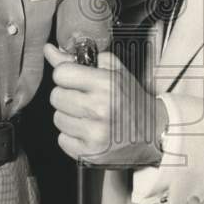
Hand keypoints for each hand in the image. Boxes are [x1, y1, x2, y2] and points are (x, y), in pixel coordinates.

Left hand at [44, 43, 163, 166]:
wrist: (153, 133)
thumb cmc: (131, 100)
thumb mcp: (113, 71)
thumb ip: (80, 58)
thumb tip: (50, 50)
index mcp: (107, 84)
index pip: (61, 74)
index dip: (67, 76)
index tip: (76, 80)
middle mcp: (100, 109)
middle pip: (56, 97)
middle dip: (67, 96)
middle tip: (85, 100)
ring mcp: (94, 133)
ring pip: (57, 119)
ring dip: (69, 117)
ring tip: (89, 117)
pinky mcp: (89, 153)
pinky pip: (62, 139)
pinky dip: (72, 136)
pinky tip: (88, 132)